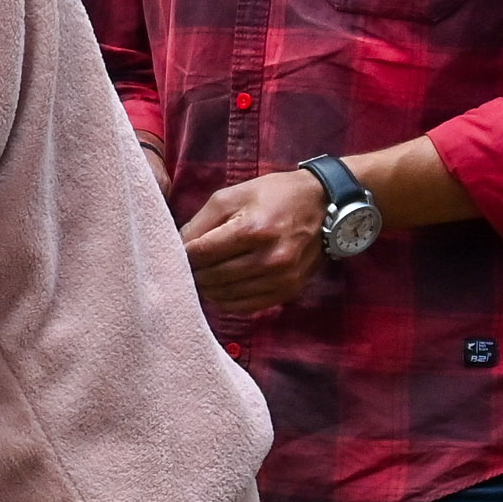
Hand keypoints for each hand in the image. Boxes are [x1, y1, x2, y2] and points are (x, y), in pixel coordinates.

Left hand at [180, 167, 328, 314]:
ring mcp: (281, 279)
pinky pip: (246, 306)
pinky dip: (227, 300)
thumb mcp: (233, 196)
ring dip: (208, 287)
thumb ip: (201, 222)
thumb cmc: (275, 195)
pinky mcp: (288, 291)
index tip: (179, 251)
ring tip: (203, 275)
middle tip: (188, 265)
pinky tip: (221, 288)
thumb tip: (178, 246)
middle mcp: (269, 259)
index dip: (184, 254)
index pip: (201, 254)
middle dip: (194, 272)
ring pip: (226, 295)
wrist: (324, 204)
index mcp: (253, 230)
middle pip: (212, 277)